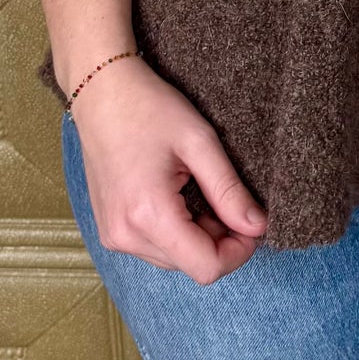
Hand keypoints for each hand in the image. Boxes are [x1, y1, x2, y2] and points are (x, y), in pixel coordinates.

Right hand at [68, 56, 267, 283]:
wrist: (100, 92)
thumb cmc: (149, 108)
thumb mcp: (199, 142)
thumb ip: (229, 190)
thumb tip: (258, 227)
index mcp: (148, 214)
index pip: (206, 267)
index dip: (239, 251)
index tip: (253, 222)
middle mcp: (125, 235)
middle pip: (191, 265)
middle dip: (221, 241)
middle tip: (227, 198)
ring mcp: (113, 236)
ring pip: (174, 260)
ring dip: (198, 237)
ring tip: (199, 191)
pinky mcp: (109, 230)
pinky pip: (154, 248)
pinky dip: (176, 232)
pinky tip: (179, 197)